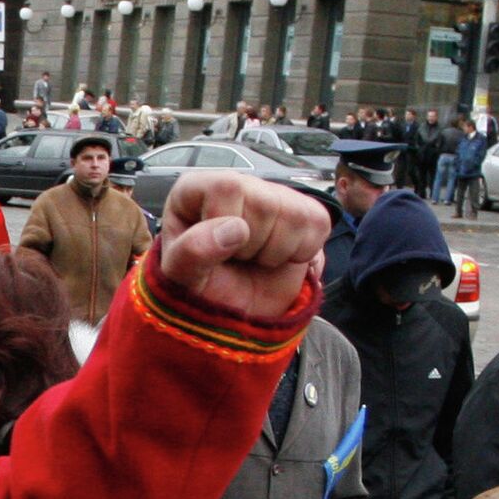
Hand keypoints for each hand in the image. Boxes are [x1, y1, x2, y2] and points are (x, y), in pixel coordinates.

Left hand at [157, 171, 329, 320]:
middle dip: (253, 246)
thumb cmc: (197, 290)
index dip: (227, 226)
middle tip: (236, 260)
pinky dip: (302, 253)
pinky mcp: (303, 213)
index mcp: (196, 190)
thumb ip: (192, 251)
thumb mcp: (179, 277)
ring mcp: (272, 196)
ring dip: (277, 252)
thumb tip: (234, 229)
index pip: (228, 188)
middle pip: (267, 204)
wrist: (227, 313)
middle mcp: (236, 185)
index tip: (217, 250)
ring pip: (297, 215)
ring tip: (254, 259)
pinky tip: (276, 259)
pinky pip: (319, 225)